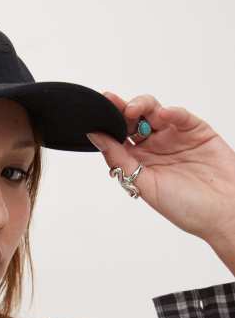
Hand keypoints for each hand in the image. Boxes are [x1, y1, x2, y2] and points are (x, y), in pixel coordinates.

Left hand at [86, 92, 234, 246]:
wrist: (223, 212)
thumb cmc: (185, 207)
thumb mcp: (144, 184)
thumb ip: (119, 159)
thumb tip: (96, 137)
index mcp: (139, 162)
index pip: (118, 137)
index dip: (108, 123)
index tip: (98, 110)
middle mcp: (154, 147)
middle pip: (134, 120)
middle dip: (122, 110)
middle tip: (114, 105)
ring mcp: (174, 137)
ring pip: (153, 112)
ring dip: (142, 106)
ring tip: (133, 110)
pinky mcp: (196, 130)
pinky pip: (180, 116)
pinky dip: (171, 112)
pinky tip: (162, 114)